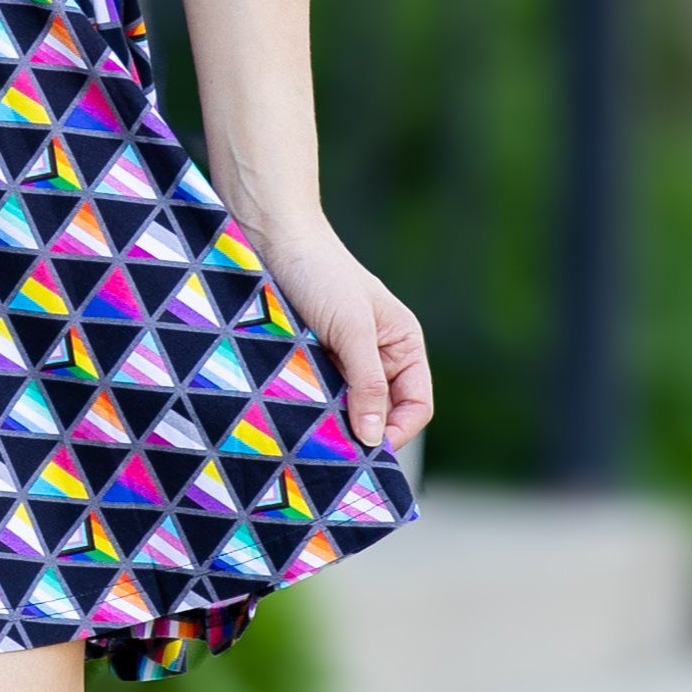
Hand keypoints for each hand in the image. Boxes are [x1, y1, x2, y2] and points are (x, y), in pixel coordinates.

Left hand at [245, 217, 433, 453]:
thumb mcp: (352, 329)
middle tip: (335, 452)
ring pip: (348, 410)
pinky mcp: (312, 363)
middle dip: (363, 433)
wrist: (274, 240)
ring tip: (313, 434)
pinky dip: (314, 410)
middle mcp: (379, 358)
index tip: (367, 451)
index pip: (416, 405)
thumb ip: (368, 383)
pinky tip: (299, 417)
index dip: (398, 431)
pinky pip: (321, 399)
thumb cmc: (322, 273)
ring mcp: (344, 362)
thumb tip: (375, 438)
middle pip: (382, 414)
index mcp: (403, 346)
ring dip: (334, 423)